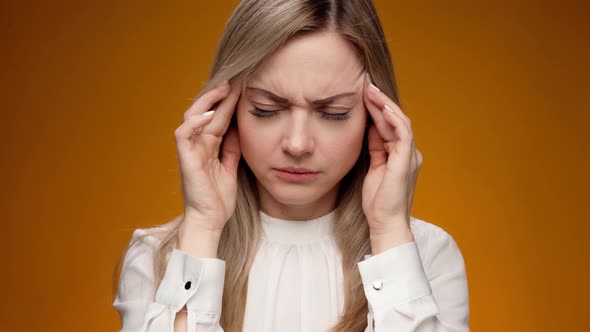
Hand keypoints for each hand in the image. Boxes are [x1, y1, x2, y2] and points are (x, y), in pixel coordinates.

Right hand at [174, 80, 241, 232]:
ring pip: (192, 116)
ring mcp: (190, 150)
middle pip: (206, 112)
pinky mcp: (185, 159)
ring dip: (207, 101)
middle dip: (220, 95)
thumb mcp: (231, 167)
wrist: (210, 221)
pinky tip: (208, 114)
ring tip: (224, 88)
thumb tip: (240, 127)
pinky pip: (183, 134)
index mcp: (209, 146)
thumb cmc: (219, 199)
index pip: (218, 117)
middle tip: (236, 79)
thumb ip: (232, 148)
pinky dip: (194, 122)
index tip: (245, 87)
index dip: (229, 102)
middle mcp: (198, 144)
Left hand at [361, 73, 422, 236]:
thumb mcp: (372, 168)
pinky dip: (393, 119)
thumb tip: (367, 127)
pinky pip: (403, 133)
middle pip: (394, 119)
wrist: (385, 223)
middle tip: (365, 83)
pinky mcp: (407, 161)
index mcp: (400, 154)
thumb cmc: (377, 201)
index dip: (376, 108)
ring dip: (385, 104)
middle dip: (379, 100)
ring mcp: (409, 156)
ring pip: (399, 121)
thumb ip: (373, 148)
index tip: (361, 93)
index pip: (388, 124)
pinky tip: (382, 107)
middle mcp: (408, 152)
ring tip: (370, 89)